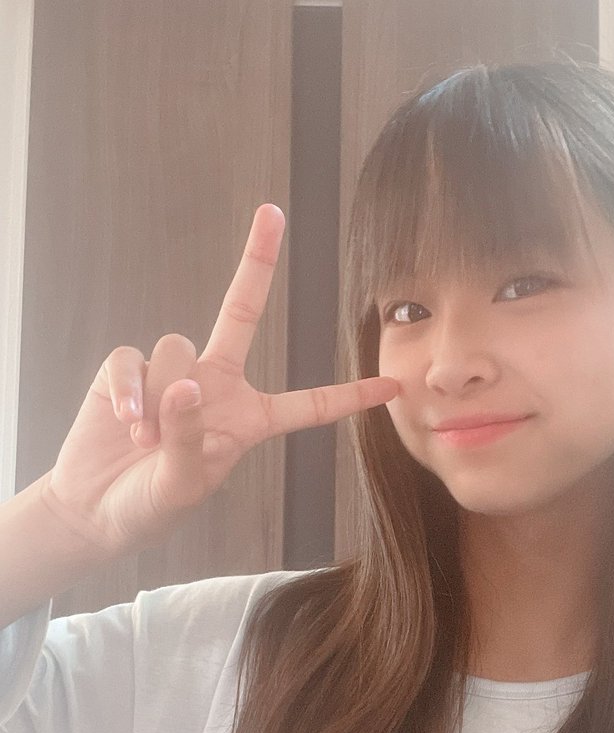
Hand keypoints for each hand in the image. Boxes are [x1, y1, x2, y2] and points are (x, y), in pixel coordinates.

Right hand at [42, 203, 396, 559]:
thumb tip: (185, 385)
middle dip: (256, 261)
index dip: (347, 396)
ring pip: (177, 347)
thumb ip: (188, 439)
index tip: (391, 387)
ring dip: (161, 397)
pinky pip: (133, 359)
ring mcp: (171, 373)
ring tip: (146, 439)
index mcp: (248, 420)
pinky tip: (126, 420)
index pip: (306, 405)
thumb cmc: (150, 505)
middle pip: (240, 312)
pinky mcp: (126, 370)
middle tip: (272, 213)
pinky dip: (130, 389)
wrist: (93, 508)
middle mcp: (214, 386)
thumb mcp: (181, 485)